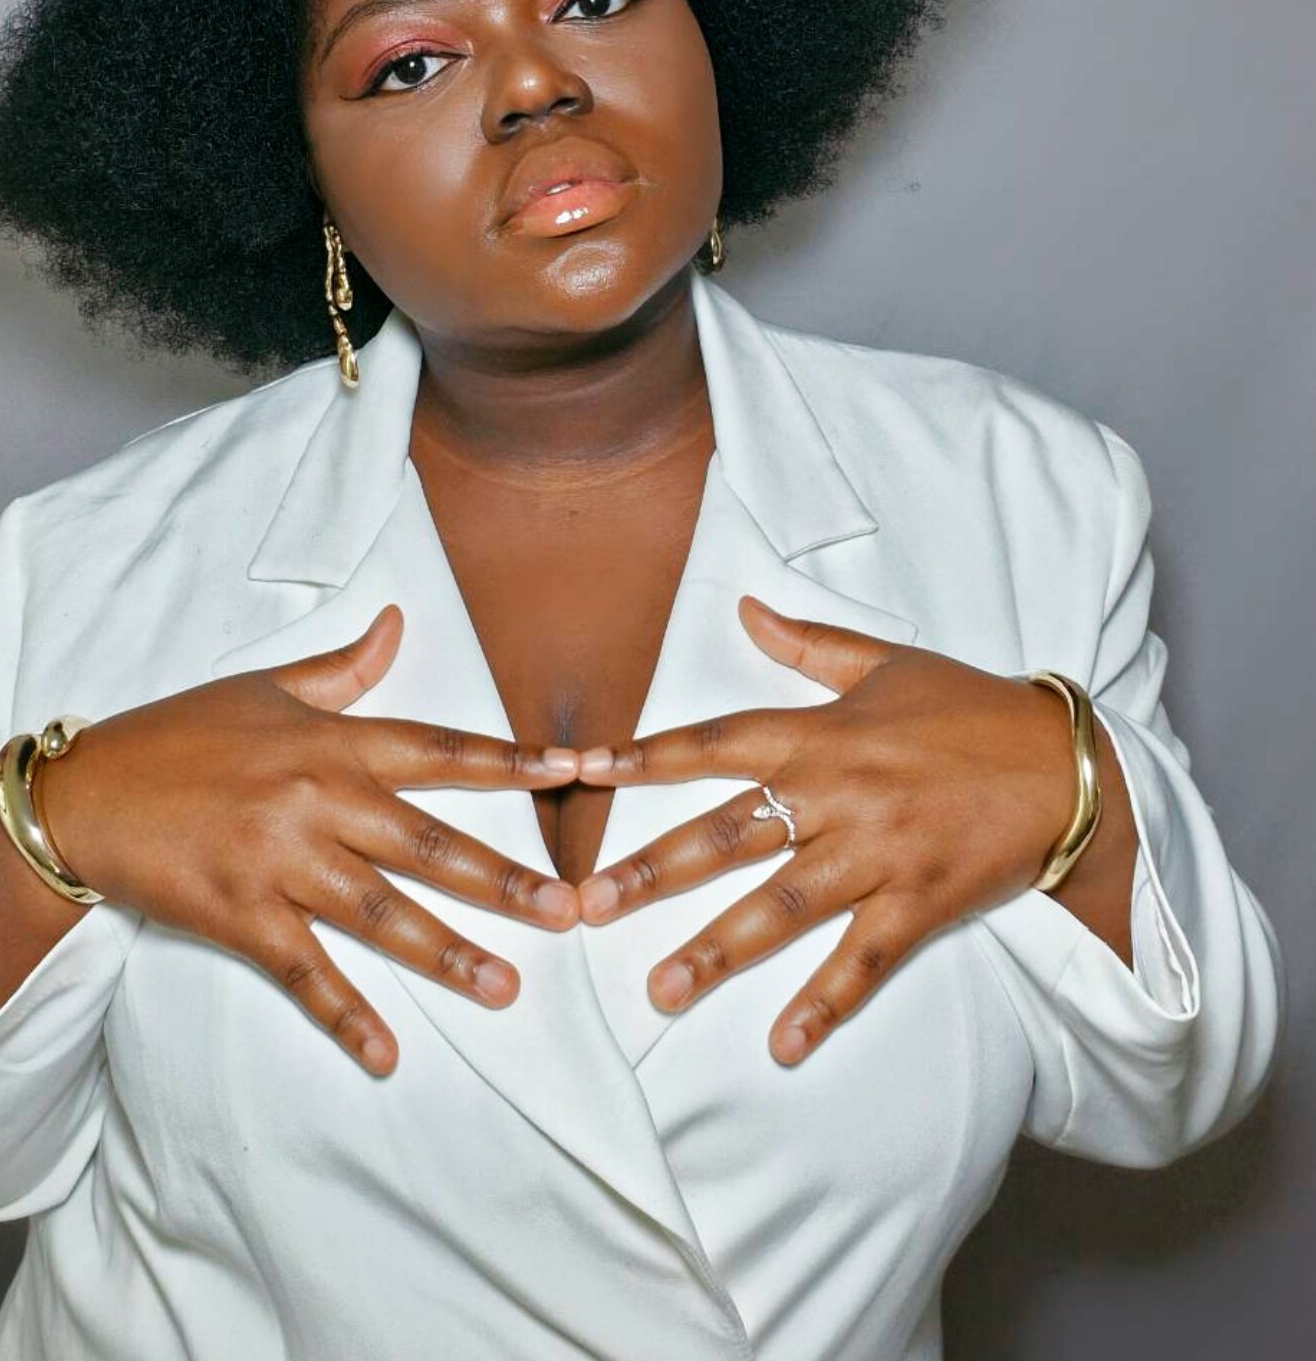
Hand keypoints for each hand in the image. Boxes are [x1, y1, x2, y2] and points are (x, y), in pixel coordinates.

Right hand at [39, 605, 581, 1075]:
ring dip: (447, 954)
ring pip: (381, 915)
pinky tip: (387, 1054)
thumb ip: (343, 668)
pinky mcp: (239, 916)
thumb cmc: (177, 735)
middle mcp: (316, 800)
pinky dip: (345, 1016)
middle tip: (570, 911)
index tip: (575, 774)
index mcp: (331, 742)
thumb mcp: (264, 689)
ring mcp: (279, 863)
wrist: (85, 795)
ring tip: (506, 987)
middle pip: (428, 845)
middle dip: (504, 880)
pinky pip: (304, 973)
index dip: (509, 763)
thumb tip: (399, 621)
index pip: (439, 750)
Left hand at [575, 596, 1133, 1064]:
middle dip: (654, 871)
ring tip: (660, 992)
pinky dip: (825, 1003)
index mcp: (821, 733)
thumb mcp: (886, 663)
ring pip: (784, 905)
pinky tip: (783, 1045)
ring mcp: (879, 852)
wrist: (1066, 762)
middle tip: (589, 906)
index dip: (647, 757)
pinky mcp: (922, 901)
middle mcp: (838, 793)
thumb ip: (808, 644)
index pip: (715, 742)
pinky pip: (866, 960)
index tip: (585, 772)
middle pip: (729, 832)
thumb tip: (745, 606)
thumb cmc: (970, 708)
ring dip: (718, 951)